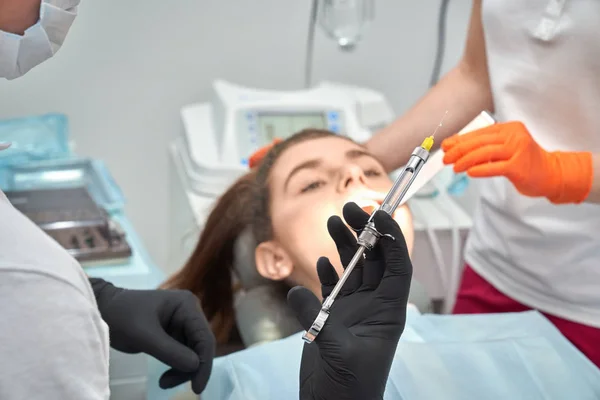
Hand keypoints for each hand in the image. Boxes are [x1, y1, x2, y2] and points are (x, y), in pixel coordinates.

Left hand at [89, 279, 214, 393]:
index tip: (197, 387)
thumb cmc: (121, 316)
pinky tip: (164, 377)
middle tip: (167, 384)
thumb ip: (170, 351)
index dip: (204, 364)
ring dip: (182, 371)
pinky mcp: (175, 334)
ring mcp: (183, 323)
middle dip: (190, 369)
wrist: (103, 310)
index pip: (204, 338)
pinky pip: (183, 355)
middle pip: (201, 347)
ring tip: (163, 382)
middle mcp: (190, 313)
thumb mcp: (143, 335)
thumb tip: (196, 367)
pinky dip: (176, 368)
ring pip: (194, 354)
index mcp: (187, 305)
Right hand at [287, 203, 411, 399]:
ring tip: (334, 219)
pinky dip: (330, 271)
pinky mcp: (335, 317)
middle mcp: (375, 305)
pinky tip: (323, 260)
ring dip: (346, 245)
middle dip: (364, 232)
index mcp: (389, 310)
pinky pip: (336, 286)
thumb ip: (317, 319)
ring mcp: (355, 310)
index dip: (390, 237)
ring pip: (354, 268)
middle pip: (375, 259)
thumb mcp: (337, 350)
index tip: (377, 213)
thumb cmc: (349, 386)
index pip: (397, 265)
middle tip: (349, 207)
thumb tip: (297, 290)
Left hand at [441, 121, 592, 203]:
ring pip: (485, 153)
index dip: (460, 139)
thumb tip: (456, 148)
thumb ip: (485, 146)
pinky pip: (495, 167)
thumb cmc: (525, 162)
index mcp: (509, 128)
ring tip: (454, 167)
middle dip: (459, 150)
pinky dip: (480, 169)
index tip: (446, 146)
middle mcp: (514, 136)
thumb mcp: (506, 148)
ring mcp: (518, 150)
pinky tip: (469, 172)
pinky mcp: (519, 167)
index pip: (479, 132)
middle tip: (445, 158)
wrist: (551, 174)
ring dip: (465, 160)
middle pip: (480, 141)